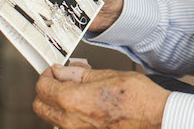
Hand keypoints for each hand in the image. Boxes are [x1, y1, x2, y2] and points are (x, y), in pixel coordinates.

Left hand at [33, 64, 169, 128]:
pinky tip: (84, 106)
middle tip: (60, 80)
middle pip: (40, 106)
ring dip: (57, 105)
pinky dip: (69, 116)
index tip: (54, 71)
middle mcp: (69, 121)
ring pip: (52, 119)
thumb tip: (63, 71)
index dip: (47, 75)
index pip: (42, 87)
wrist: (153, 116)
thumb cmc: (137, 97)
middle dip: (47, 91)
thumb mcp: (106, 74)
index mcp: (71, 100)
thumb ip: (79, 74)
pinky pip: (67, 127)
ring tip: (75, 92)